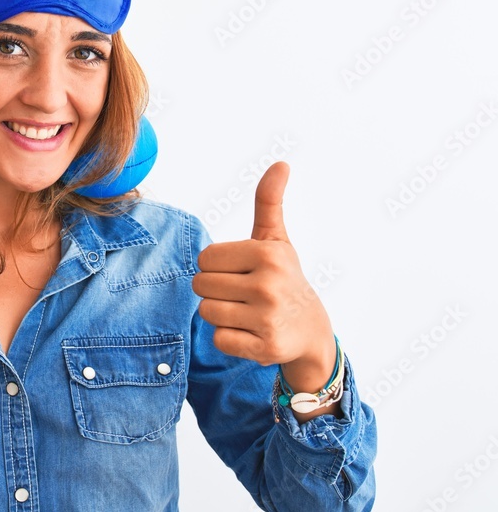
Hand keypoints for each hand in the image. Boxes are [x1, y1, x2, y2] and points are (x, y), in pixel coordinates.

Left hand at [192, 162, 335, 380]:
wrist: (311, 331)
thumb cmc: (283, 278)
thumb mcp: (276, 240)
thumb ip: (269, 202)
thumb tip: (281, 163)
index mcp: (267, 254)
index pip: (205, 258)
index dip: (217, 267)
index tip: (241, 272)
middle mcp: (269, 284)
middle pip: (201, 285)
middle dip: (216, 291)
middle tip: (243, 295)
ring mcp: (268, 318)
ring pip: (207, 312)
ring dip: (220, 315)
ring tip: (246, 313)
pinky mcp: (265, 348)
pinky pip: (218, 339)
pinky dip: (229, 339)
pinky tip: (251, 333)